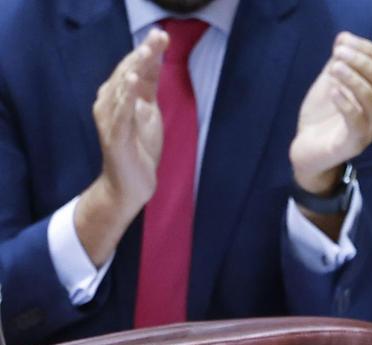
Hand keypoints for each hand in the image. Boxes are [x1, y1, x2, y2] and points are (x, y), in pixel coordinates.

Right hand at [77, 29, 167, 265]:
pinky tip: (130, 79)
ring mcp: (110, 120)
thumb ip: (148, 88)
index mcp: (119, 97)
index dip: (148, 51)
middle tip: (158, 35)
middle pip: (127, 72)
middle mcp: (110, 103)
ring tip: (146, 51)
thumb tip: (153, 61)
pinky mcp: (115, 136)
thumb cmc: (139, 148)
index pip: (134, 69)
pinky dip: (125, 95)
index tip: (163, 34)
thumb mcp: (148, 112)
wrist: (132, 185)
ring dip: (134, 67)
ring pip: (122, 88)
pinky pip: (120, 112)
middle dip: (143, 54)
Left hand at [290, 32, 371, 194]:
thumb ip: (339, 63)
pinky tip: (333, 92)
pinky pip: (358, 124)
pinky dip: (347, 105)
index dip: (370, 51)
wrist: (306, 148)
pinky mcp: (353, 145)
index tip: (345, 40)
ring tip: (334, 68)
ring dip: (355, 81)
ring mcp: (368, 130)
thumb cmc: (321, 115)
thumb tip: (344, 38)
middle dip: (363, 63)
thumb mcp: (330, 83)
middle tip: (339, 52)